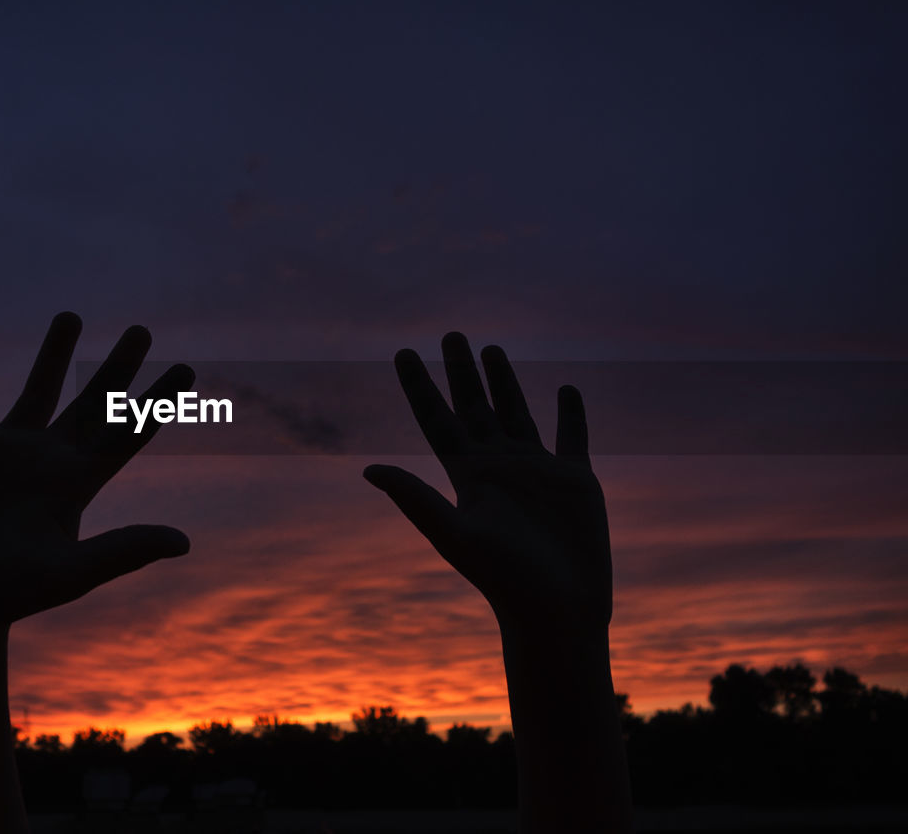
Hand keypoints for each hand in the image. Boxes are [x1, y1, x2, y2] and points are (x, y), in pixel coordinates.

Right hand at [0, 312, 194, 630]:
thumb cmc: (8, 599)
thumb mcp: (69, 573)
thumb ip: (122, 551)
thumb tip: (183, 542)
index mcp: (77, 484)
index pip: (127, 432)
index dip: (158, 401)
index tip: (187, 369)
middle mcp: (46, 462)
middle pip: (93, 403)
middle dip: (119, 368)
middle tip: (142, 330)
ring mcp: (1, 456)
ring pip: (34, 390)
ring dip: (53, 354)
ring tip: (72, 316)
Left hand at [364, 333, 610, 632]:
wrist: (557, 609)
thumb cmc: (504, 578)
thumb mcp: (455, 534)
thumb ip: (415, 499)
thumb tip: (367, 469)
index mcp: (466, 476)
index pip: (437, 420)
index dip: (419, 387)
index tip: (402, 352)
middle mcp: (498, 467)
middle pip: (474, 408)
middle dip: (461, 372)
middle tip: (450, 333)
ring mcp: (536, 472)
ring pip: (516, 413)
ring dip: (505, 382)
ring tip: (492, 349)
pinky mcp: (574, 480)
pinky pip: (571, 436)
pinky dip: (570, 413)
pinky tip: (566, 388)